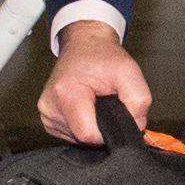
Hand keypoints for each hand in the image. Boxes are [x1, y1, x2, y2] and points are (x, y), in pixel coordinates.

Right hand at [37, 25, 152, 145]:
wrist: (84, 44)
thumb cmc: (103, 56)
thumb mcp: (129, 71)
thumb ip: (139, 101)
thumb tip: (136, 127)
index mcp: (67, 93)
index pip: (88, 135)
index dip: (107, 132)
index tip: (114, 113)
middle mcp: (50, 106)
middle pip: (83, 139)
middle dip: (100, 127)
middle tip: (107, 104)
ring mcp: (46, 114)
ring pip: (76, 139)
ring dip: (91, 126)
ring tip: (95, 103)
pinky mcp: (46, 118)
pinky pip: (69, 134)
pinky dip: (81, 125)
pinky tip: (85, 109)